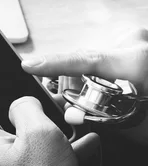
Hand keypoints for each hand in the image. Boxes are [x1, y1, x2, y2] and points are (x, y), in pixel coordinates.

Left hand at [0, 88, 99, 165]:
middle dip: (14, 109)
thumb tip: (20, 102)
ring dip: (29, 131)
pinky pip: (12, 155)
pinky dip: (32, 150)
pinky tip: (57, 155)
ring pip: (3, 136)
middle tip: (38, 112)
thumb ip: (26, 106)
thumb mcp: (42, 135)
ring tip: (55, 138)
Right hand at [22, 27, 147, 144]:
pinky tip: (130, 87)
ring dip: (107, 77)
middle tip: (94, 101)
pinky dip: (119, 70)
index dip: (52, 63)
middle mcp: (139, 42)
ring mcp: (142, 39)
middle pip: (94, 59)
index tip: (29, 65)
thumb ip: (96, 116)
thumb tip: (70, 112)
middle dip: (86, 81)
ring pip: (108, 56)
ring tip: (127, 97)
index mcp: (137, 61)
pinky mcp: (141, 41)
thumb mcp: (135, 126)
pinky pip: (121, 52)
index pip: (84, 59)